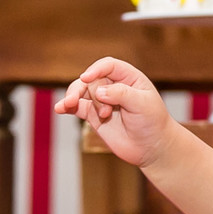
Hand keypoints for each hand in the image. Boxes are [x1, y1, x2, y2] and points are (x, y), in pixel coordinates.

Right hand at [54, 57, 173, 167]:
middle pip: (93, 80)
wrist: (151, 147)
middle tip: (105, 113)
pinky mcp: (93, 115)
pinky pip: (77, 107)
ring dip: (74, 96)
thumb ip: (121, 94)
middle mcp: (113, 86)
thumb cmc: (153, 122)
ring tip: (68, 104)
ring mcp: (102, 100)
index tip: (87, 78)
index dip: (96, 69)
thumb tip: (98, 91)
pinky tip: (59, 109)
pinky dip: (67, 106)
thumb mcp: (143, 104)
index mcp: (129, 77)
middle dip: (93, 93)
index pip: (109, 66)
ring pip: (81, 91)